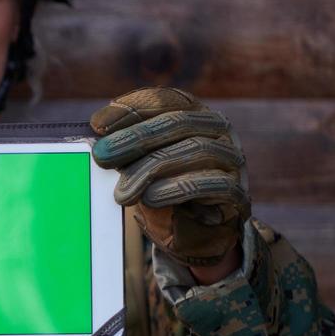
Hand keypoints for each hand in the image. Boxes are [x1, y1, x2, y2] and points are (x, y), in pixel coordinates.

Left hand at [90, 86, 250, 270]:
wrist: (194, 235)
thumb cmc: (164, 191)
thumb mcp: (140, 166)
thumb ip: (126, 150)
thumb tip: (99, 140)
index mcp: (193, 113)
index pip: (165, 100)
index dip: (131, 109)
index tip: (97, 125)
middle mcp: (217, 129)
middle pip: (177, 122)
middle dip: (135, 138)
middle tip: (102, 156)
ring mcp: (231, 158)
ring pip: (195, 149)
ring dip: (150, 169)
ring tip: (121, 192)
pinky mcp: (237, 191)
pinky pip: (211, 183)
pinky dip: (177, 189)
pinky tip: (150, 198)